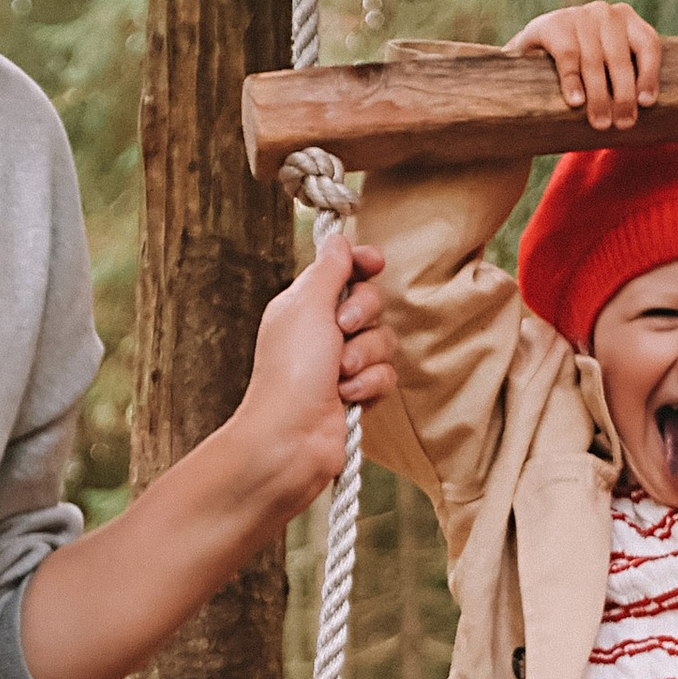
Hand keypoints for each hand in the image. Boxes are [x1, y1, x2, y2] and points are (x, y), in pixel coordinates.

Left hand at [233, 237, 396, 515]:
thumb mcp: (307, 306)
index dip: (362, 264)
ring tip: (340, 375)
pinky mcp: (357, 393)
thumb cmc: (291, 371)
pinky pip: (386, 375)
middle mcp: (322, 331)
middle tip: (341, 330)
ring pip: (384, 341)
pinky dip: (369, 385)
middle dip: (363, 316)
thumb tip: (339, 240)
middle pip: (371, 302)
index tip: (374, 263)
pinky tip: (347, 398)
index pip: (343, 269)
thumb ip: (329, 270)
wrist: (291, 439)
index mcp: (304, 304)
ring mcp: (341, 364)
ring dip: (366, 357)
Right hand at [512, 0, 660, 132]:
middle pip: (620, 58)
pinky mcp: (554, 24)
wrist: (532, 50)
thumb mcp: (607, 64)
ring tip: (600, 122)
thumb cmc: (581, 65)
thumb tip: (645, 110)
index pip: (648, 44)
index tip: (646, 103)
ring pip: (594, 61)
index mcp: (627, 20)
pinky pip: (567, 56)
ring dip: (599, 96)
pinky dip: (573, 81)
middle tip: (623, 123)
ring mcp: (579, 15)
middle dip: (623, 95)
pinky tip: (576, 102)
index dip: (649, 74)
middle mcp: (605, 13)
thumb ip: (626, 77)